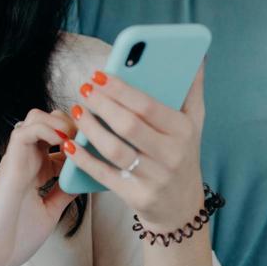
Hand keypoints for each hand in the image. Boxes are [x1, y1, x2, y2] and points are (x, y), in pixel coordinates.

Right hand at [0, 107, 80, 265]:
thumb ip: (63, 193)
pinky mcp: (10, 163)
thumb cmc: (15, 237)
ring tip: (76, 140)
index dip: (80, 136)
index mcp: (37, 170)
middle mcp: (28, 160)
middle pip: (49, 118)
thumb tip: (83, 180)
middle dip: (72, 122)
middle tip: (88, 141)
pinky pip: (25, 131)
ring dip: (60, 122)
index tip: (97, 147)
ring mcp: (19, 159)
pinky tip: (62, 144)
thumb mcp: (50, 211)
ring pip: (36, 117)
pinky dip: (46, 129)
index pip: (59, 137)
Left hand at [63, 58, 208, 231]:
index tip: (99, 74)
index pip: (148, 106)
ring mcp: (154, 178)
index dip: (121, 89)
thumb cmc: (183, 156)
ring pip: (114, 150)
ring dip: (90, 129)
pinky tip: (70, 144)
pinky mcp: (136, 197)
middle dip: (102, 104)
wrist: (182, 208)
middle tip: (83, 88)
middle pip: (129, 126)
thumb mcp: (194, 125)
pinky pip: (105, 175)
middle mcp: (171, 155)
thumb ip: (192, 90)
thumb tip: (196, 57)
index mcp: (183, 131)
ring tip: (76, 110)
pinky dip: (84, 159)